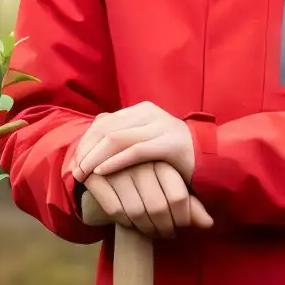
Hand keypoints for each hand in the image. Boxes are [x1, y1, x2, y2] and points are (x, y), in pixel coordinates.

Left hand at [74, 102, 197, 187]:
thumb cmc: (172, 156)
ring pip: (117, 139)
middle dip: (86, 151)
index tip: (73, 161)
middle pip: (106, 129)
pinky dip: (114, 162)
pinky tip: (101, 173)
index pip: (104, 123)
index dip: (85, 142)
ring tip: (83, 174)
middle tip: (74, 171)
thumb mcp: (146, 140)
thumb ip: (124, 136)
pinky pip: (135, 152)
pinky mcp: (169, 144)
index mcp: (142, 110)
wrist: (211, 160)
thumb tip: (92, 137)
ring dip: (95, 158)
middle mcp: (150, 113)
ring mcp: (160, 126)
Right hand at [82, 162, 212, 239]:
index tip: (181, 227)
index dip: (182, 219)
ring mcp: (116, 168)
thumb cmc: (146, 179)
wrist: (106, 163)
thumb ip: (189, 204)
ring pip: (136, 211)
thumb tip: (209, 224)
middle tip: (167, 235)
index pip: (179, 196)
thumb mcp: (170, 186)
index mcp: (162, 157)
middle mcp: (140, 160)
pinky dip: (125, 223)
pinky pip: (115, 210)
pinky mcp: (96, 177)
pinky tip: (131, 224)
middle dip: (164, 228)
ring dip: (146, 230)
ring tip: (152, 234)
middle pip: (158, 207)